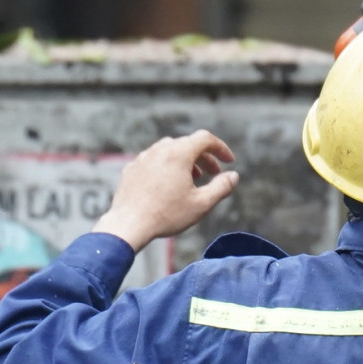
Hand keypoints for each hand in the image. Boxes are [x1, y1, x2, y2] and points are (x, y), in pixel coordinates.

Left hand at [93, 130, 237, 251]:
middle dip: (204, 156)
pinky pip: (153, 160)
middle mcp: (160, 150)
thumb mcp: (202, 204)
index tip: (228, 160)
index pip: (205, 138)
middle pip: (187, 144)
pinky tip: (168, 183)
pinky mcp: (131, 168)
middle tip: (213, 172)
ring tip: (191, 178)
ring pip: (169, 150)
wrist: (128, 225)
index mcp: (178, 154)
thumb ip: (222, 187)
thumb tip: (234, 176)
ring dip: (185, 160)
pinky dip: (166, 166)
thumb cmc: (166, 215)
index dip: (220, 148)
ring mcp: (143, 158)